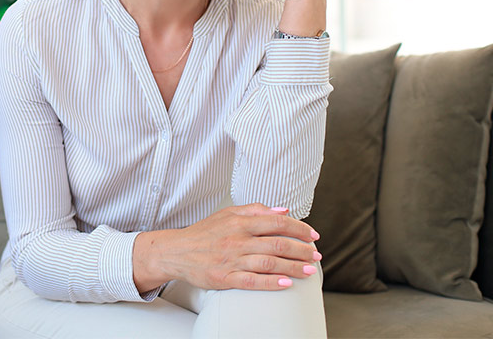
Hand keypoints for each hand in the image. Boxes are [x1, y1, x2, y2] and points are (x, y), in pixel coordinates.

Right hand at [133, 203, 321, 291]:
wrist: (177, 251)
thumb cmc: (204, 233)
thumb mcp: (228, 213)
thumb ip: (255, 210)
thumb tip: (283, 210)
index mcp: (240, 222)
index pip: (277, 222)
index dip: (299, 228)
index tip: (313, 235)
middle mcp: (237, 239)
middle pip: (277, 243)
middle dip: (302, 250)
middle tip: (316, 255)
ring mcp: (232, 260)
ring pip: (269, 263)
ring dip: (293, 267)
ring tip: (309, 271)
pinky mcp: (225, 278)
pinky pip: (252, 281)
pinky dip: (271, 283)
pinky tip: (286, 284)